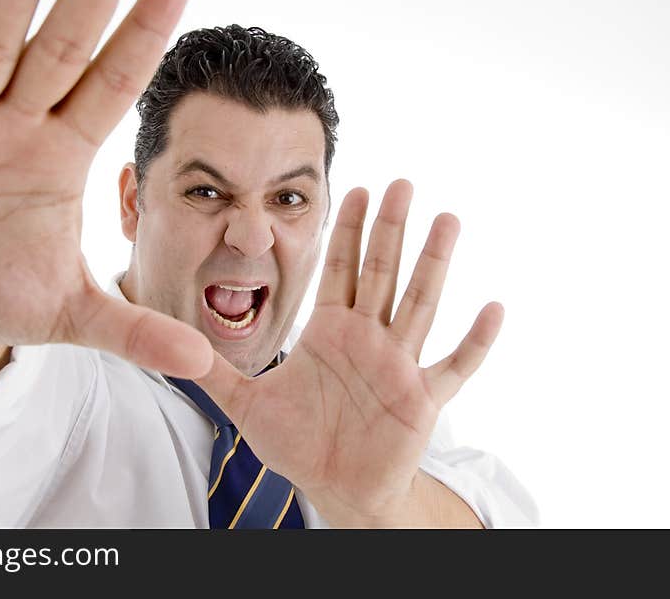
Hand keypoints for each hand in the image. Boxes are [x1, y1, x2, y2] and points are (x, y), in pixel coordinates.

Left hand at [196, 180, 503, 525]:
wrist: (334, 486)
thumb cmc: (298, 442)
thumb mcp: (247, 404)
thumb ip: (215, 372)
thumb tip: (176, 347)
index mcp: (330, 330)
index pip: (339, 269)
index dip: (346, 231)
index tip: (354, 188)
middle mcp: (367, 338)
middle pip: (380, 272)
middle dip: (389, 228)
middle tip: (401, 182)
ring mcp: (398, 365)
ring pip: (418, 305)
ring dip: (433, 265)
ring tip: (447, 220)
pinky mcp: (421, 399)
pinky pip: (454, 366)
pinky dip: (474, 342)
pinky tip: (493, 308)